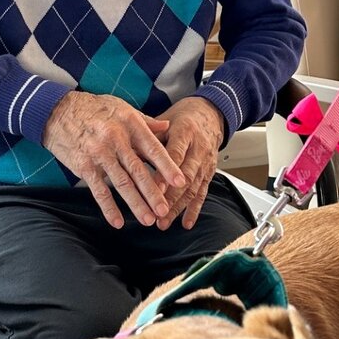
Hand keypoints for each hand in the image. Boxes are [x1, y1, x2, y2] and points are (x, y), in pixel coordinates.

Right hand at [42, 91, 184, 227]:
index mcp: (130, 124)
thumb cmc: (95, 109)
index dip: (167, 166)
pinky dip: (108, 207)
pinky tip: (118, 222)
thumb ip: (146, 121)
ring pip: (121, 183)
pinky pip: (98, 190)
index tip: (180, 182)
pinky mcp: (84, 166)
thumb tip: (167, 128)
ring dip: (135, 204)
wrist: (58, 111)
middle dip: (153, 193)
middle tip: (165, 211)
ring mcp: (99, 154)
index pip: (153, 148)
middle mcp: (115, 139)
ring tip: (148, 220)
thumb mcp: (122, 108)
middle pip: (138, 171)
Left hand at [153, 97, 225, 230]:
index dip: (165, 173)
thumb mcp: (165, 120)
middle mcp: (198, 149)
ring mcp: (206, 163)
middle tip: (157, 211)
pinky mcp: (209, 173)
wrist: (210, 115)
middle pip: (185, 176)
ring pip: (193, 188)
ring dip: (178, 207)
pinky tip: (185, 223)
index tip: (154, 187)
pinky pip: (202, 193)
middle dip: (171, 196)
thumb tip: (128, 149)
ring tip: (164, 222)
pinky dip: (194, 210)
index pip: (174, 154)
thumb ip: (149, 135)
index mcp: (185, 132)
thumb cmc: (182, 118)